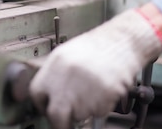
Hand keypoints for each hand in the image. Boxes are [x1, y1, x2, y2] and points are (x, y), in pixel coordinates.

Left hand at [29, 9, 161, 128]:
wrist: (124, 40)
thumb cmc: (99, 46)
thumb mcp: (69, 54)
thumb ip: (55, 75)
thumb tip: (48, 96)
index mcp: (56, 65)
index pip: (37, 95)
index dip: (43, 104)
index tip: (48, 108)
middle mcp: (68, 78)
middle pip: (56, 114)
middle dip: (61, 120)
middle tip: (67, 119)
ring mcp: (86, 89)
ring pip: (79, 114)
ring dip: (85, 109)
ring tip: (93, 90)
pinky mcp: (103, 97)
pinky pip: (98, 111)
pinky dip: (101, 106)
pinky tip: (104, 89)